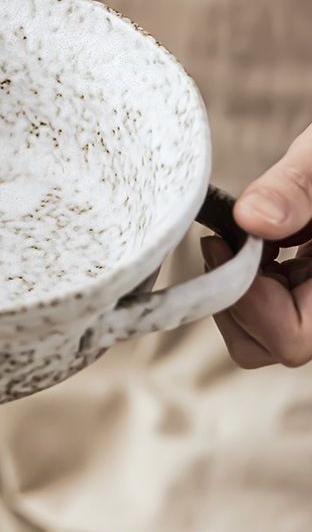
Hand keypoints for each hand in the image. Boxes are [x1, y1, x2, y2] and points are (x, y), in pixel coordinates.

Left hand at [201, 125, 311, 367]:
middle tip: (227, 243)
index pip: (292, 338)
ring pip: (267, 331)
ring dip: (243, 286)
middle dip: (239, 297)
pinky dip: (252, 274)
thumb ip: (294, 187)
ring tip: (250, 236)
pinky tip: (263, 237)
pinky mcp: (311, 287)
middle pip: (274, 344)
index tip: (228, 247)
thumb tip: (252, 218)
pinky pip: (273, 304)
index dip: (250, 302)